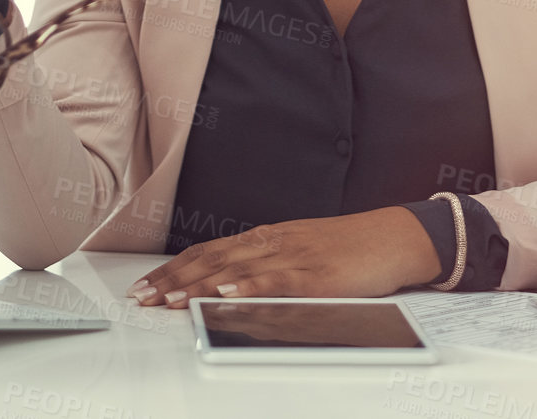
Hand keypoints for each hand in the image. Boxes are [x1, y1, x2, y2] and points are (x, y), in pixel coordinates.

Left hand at [124, 207, 440, 307]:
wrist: (394, 237)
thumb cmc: (349, 248)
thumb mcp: (300, 252)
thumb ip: (266, 265)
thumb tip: (227, 283)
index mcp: (267, 238)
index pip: (208, 250)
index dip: (173, 268)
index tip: (145, 284)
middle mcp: (273, 243)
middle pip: (212, 259)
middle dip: (173, 279)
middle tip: (142, 297)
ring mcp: (294, 257)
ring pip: (237, 269)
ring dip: (199, 285)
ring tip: (170, 299)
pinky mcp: (317, 274)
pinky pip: (277, 280)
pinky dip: (250, 286)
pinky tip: (228, 293)